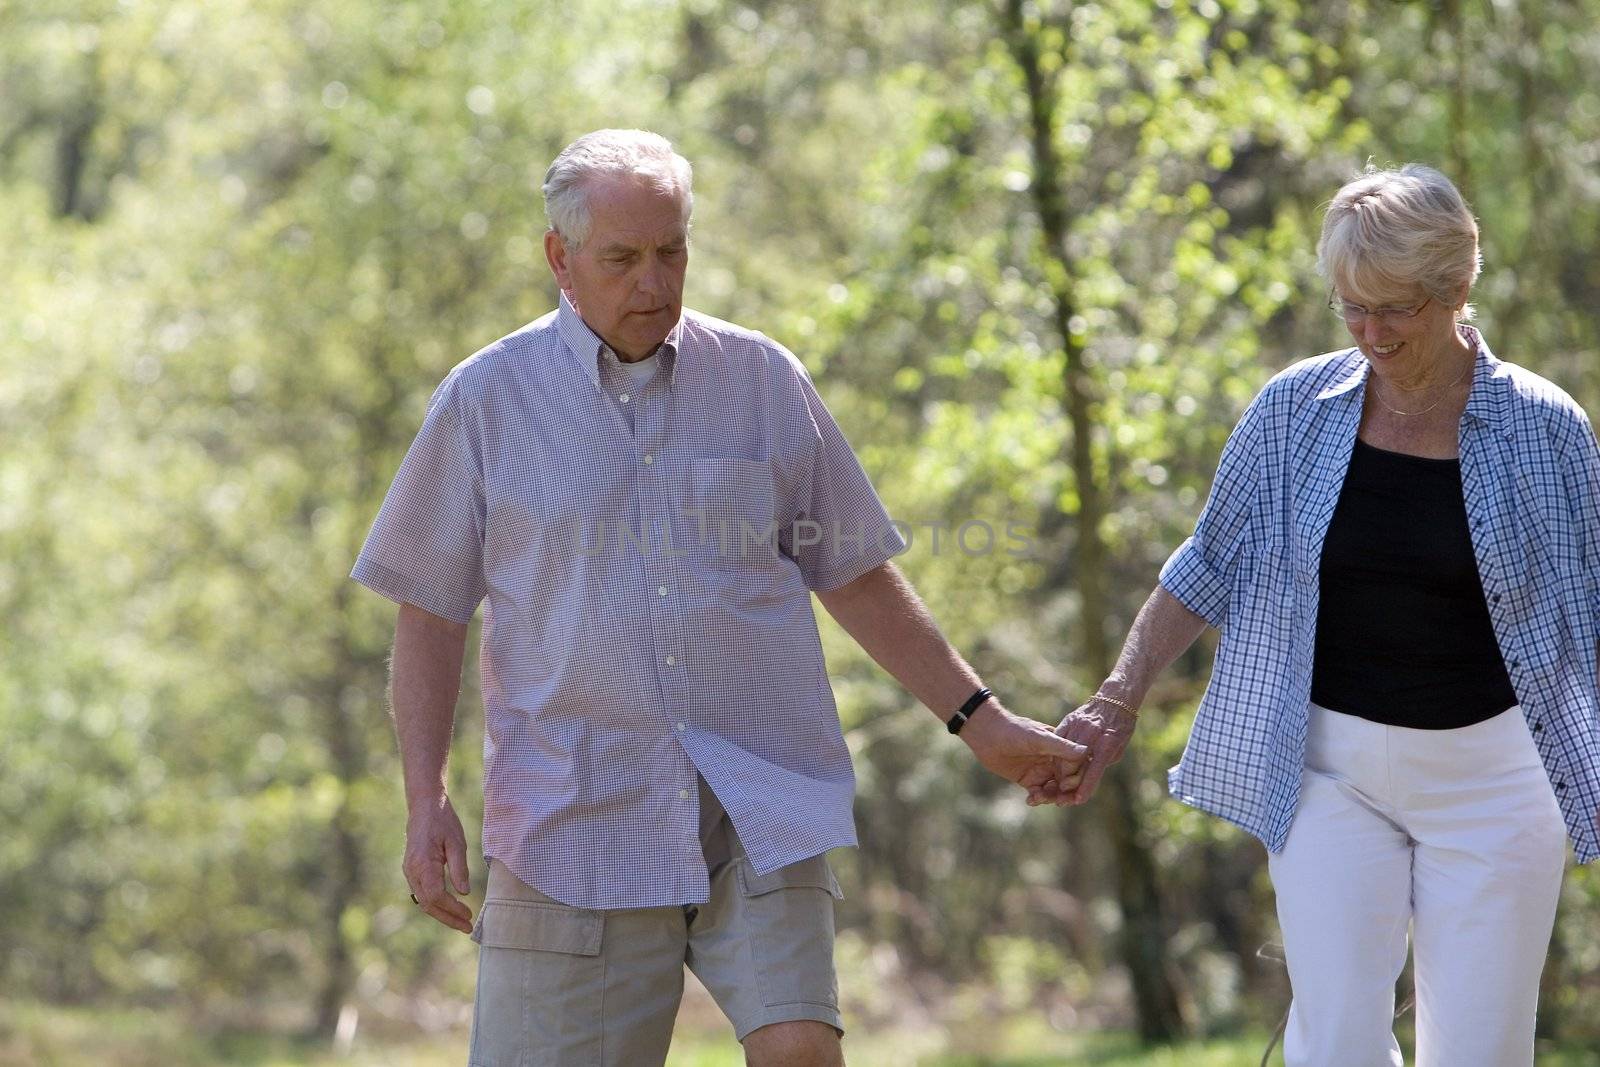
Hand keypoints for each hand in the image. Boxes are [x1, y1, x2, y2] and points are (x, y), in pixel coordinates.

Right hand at [403, 795, 473, 933]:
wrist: (425, 807)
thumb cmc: (443, 822)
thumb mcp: (457, 842)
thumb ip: (459, 868)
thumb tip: (464, 893)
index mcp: (423, 864)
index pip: (436, 896)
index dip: (453, 909)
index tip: (469, 914)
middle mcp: (412, 871)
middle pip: (428, 904)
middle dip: (448, 918)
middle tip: (468, 927)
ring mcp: (409, 871)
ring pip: (424, 901)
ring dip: (442, 914)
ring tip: (462, 921)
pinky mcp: (412, 870)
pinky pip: (423, 893)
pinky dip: (436, 903)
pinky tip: (450, 907)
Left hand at [960, 700, 1087, 805]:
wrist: (987, 734)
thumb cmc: (1014, 730)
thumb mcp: (1039, 738)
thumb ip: (1061, 747)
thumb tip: (1086, 751)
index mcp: (1060, 748)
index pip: (1076, 766)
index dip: (1075, 778)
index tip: (1066, 785)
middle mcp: (1053, 761)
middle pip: (1068, 782)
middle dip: (1065, 793)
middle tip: (1060, 801)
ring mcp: (1040, 771)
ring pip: (1054, 790)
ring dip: (1050, 797)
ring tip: (1038, 797)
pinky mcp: (1027, 779)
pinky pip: (1038, 794)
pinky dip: (1037, 799)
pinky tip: (1031, 800)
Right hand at [1036, 695, 1137, 805]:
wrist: (1115, 699)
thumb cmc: (1120, 727)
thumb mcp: (1119, 748)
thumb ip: (1103, 762)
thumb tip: (1087, 778)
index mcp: (1107, 743)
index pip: (1094, 770)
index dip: (1086, 786)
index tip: (1078, 800)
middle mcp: (1091, 734)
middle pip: (1071, 763)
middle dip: (1067, 780)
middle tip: (1065, 790)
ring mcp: (1078, 726)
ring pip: (1061, 752)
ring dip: (1059, 769)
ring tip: (1059, 778)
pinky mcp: (1069, 720)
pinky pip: (1057, 740)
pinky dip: (1055, 752)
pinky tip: (1057, 761)